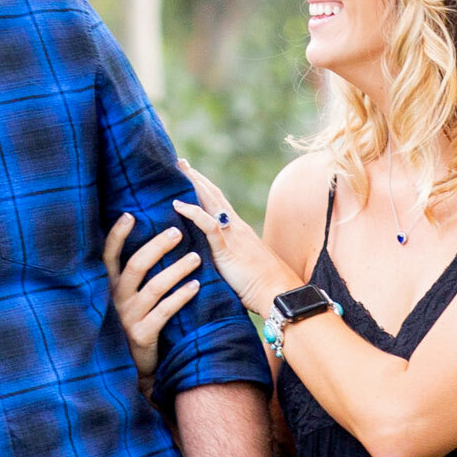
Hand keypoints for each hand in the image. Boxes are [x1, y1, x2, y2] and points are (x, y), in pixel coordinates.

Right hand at [104, 209, 203, 380]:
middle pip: (136, 266)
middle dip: (157, 246)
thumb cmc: (132, 322)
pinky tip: (196, 285)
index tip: (130, 214)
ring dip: (176, 269)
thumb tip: (151, 240)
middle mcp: (116, 299)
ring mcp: (128, 317)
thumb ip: (132, 275)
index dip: (117, 235)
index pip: (108, 256)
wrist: (131, 366)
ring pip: (154, 287)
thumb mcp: (126, 298)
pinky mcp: (142, 334)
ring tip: (196, 257)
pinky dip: (181, 296)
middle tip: (177, 231)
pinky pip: (165, 311)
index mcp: (109, 286)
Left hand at [172, 162, 296, 316]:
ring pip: (211, 202)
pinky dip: (193, 212)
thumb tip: (212, 261)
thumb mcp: (241, 268)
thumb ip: (228, 259)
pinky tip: (177, 204)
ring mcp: (232, 236)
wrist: (279, 294)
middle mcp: (236, 227)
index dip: (205, 188)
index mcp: (239, 231)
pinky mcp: (227, 249)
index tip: (192, 175)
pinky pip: (208, 225)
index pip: (219, 203)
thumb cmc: (263, 287)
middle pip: (213, 195)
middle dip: (196, 178)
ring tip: (178, 169)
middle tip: (180, 162)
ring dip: (194, 184)